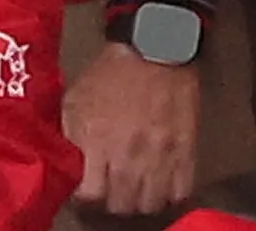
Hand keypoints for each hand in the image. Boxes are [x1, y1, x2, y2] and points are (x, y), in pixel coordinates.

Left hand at [62, 40, 199, 215]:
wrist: (154, 50)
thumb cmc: (110, 73)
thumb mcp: (75, 98)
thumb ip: (71, 135)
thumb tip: (69, 164)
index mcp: (98, 140)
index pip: (91, 195)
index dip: (85, 197)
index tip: (85, 190)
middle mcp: (130, 155)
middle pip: (121, 206)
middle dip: (111, 202)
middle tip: (109, 190)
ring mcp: (161, 157)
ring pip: (150, 205)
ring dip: (139, 201)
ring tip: (134, 189)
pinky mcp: (186, 153)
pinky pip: (180, 193)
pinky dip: (168, 195)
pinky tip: (159, 184)